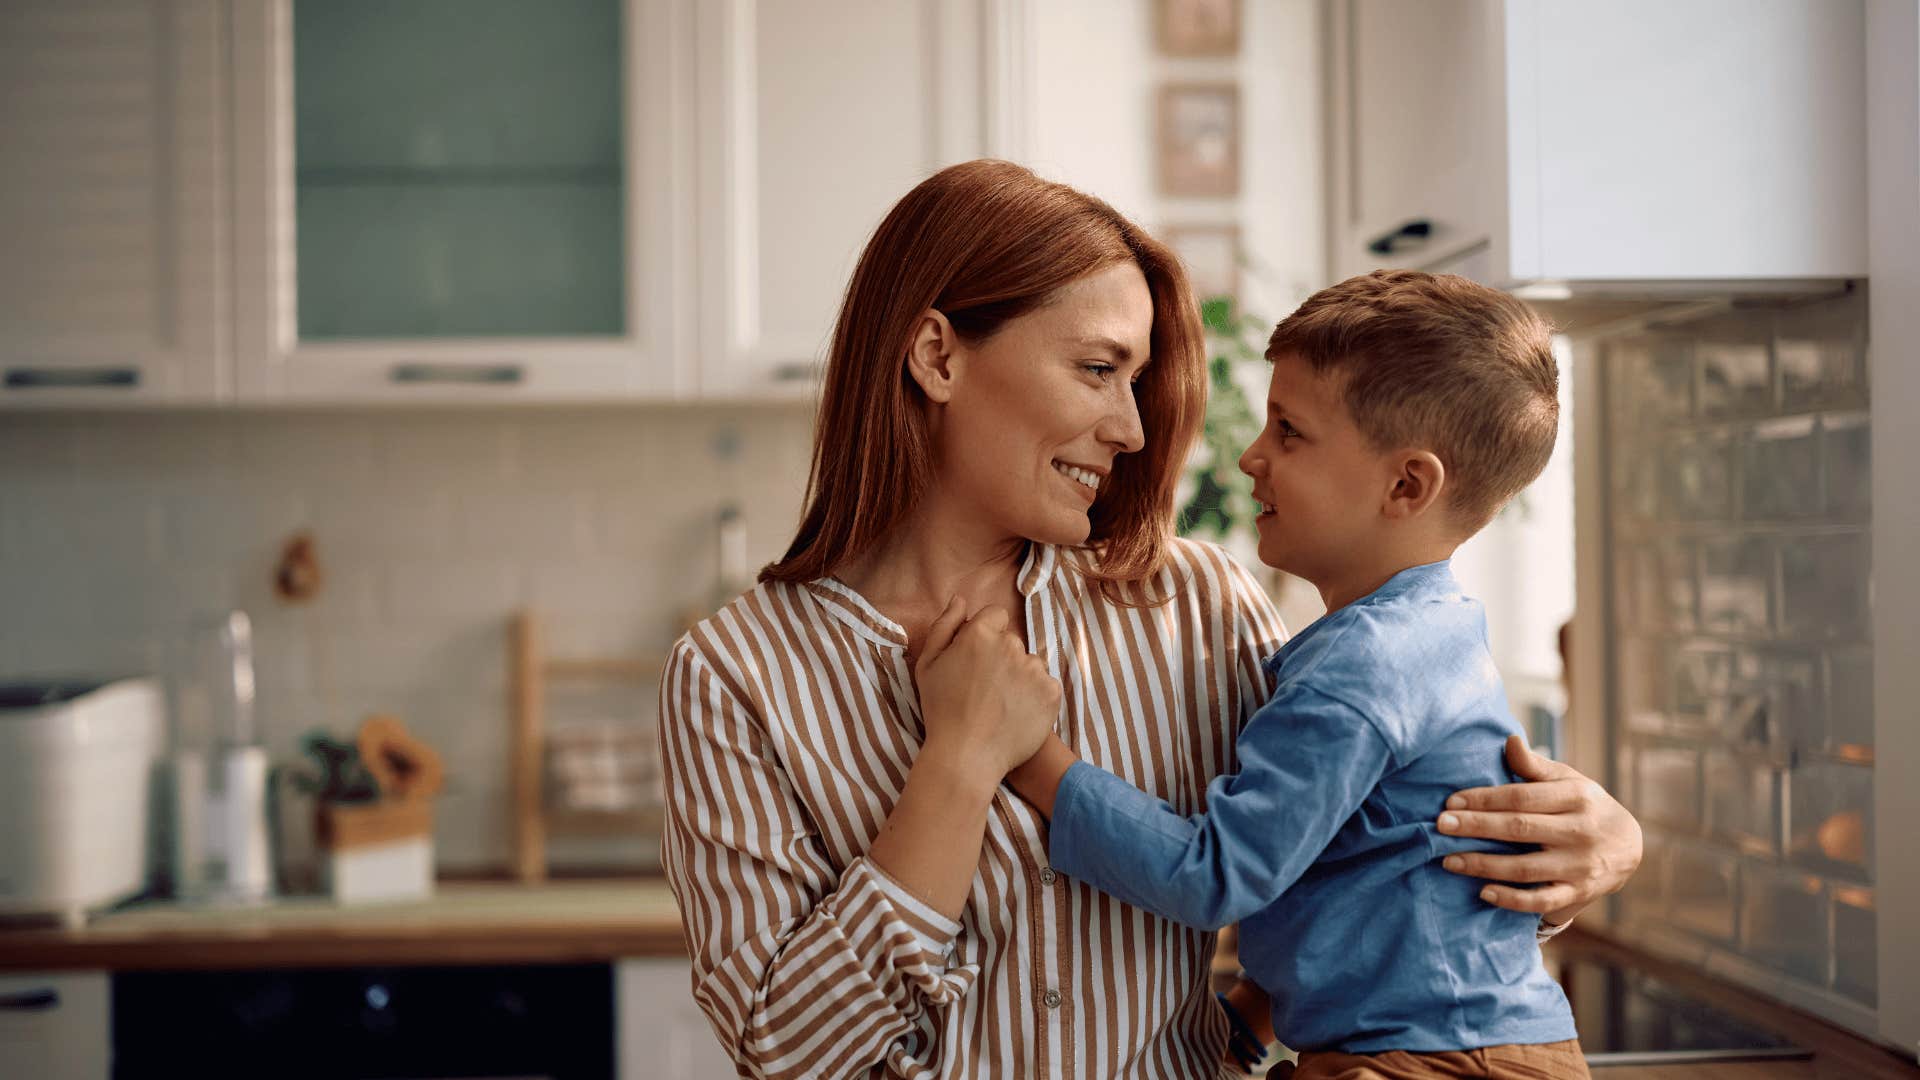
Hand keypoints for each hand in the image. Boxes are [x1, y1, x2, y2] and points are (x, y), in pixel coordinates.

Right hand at [914, 598, 1061, 785]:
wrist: (967, 756)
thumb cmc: (941, 711)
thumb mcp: (928, 665)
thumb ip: (945, 625)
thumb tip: (961, 599)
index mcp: (981, 633)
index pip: (996, 616)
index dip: (985, 637)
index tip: (977, 662)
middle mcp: (1011, 644)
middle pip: (1013, 642)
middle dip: (1002, 658)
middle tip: (984, 690)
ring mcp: (1034, 668)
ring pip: (1030, 664)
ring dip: (1020, 678)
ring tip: (1000, 706)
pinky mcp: (1052, 692)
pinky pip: (1046, 686)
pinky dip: (1035, 698)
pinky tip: (1016, 715)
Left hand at [1437, 735, 1642, 921]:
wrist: (1630, 846)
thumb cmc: (1585, 806)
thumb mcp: (1568, 781)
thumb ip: (1534, 767)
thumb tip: (1509, 740)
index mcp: (1576, 797)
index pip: (1521, 797)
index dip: (1484, 799)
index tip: (1450, 802)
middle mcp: (1580, 831)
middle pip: (1519, 829)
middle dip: (1476, 827)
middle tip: (1440, 826)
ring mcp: (1580, 865)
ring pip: (1525, 867)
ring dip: (1483, 865)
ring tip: (1449, 860)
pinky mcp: (1578, 893)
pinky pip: (1541, 900)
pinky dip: (1511, 899)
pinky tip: (1483, 892)